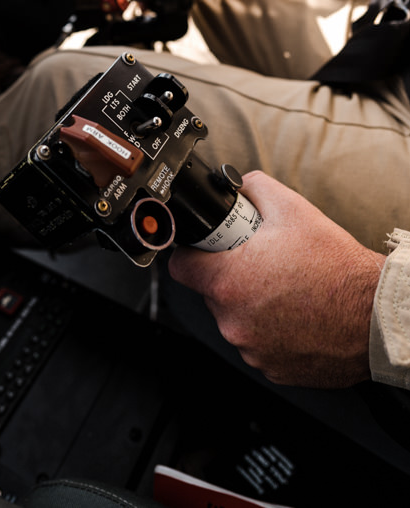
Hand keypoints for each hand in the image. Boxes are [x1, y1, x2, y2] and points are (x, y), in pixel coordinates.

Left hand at [168, 171, 385, 387]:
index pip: (181, 267)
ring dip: (251, 306)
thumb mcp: (293, 209)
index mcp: (229, 281)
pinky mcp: (272, 369)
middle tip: (261, 264)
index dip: (192, 254)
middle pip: (212, 293)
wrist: (375, 315)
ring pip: (236, 320)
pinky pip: (260, 344)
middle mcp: (234, 320)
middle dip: (230, 277)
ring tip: (285, 289)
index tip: (206, 250)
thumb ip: (255, 189)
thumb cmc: (337, 267)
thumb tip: (238, 186)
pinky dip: (272, 331)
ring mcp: (252, 349)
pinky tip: (296, 315)